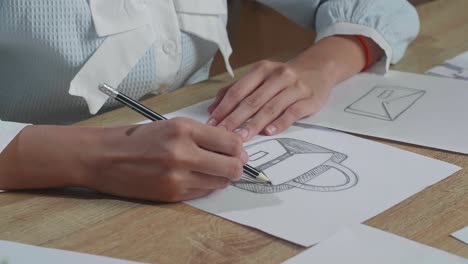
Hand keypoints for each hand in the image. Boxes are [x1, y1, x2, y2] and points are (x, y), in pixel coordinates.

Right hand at [88, 117, 246, 201]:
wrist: (104, 157)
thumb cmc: (136, 138)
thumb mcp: (171, 125)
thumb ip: (203, 135)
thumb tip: (232, 146)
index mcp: (183, 129)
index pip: (231, 143)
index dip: (239, 148)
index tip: (238, 150)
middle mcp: (182, 153)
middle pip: (232, 167)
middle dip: (237, 166)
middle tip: (232, 163)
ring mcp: (177, 177)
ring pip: (220, 183)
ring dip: (221, 177)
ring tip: (209, 169)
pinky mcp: (171, 194)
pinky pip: (203, 192)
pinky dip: (205, 185)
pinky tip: (194, 176)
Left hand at [207, 60, 332, 140]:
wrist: (319, 69)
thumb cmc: (284, 78)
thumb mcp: (261, 77)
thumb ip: (237, 90)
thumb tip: (213, 108)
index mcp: (262, 69)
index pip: (239, 90)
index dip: (224, 107)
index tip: (213, 122)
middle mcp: (278, 76)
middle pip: (253, 100)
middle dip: (235, 119)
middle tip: (223, 134)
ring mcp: (294, 87)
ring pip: (271, 107)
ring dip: (254, 124)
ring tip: (242, 137)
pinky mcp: (309, 98)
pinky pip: (292, 112)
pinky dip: (280, 123)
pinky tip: (269, 132)